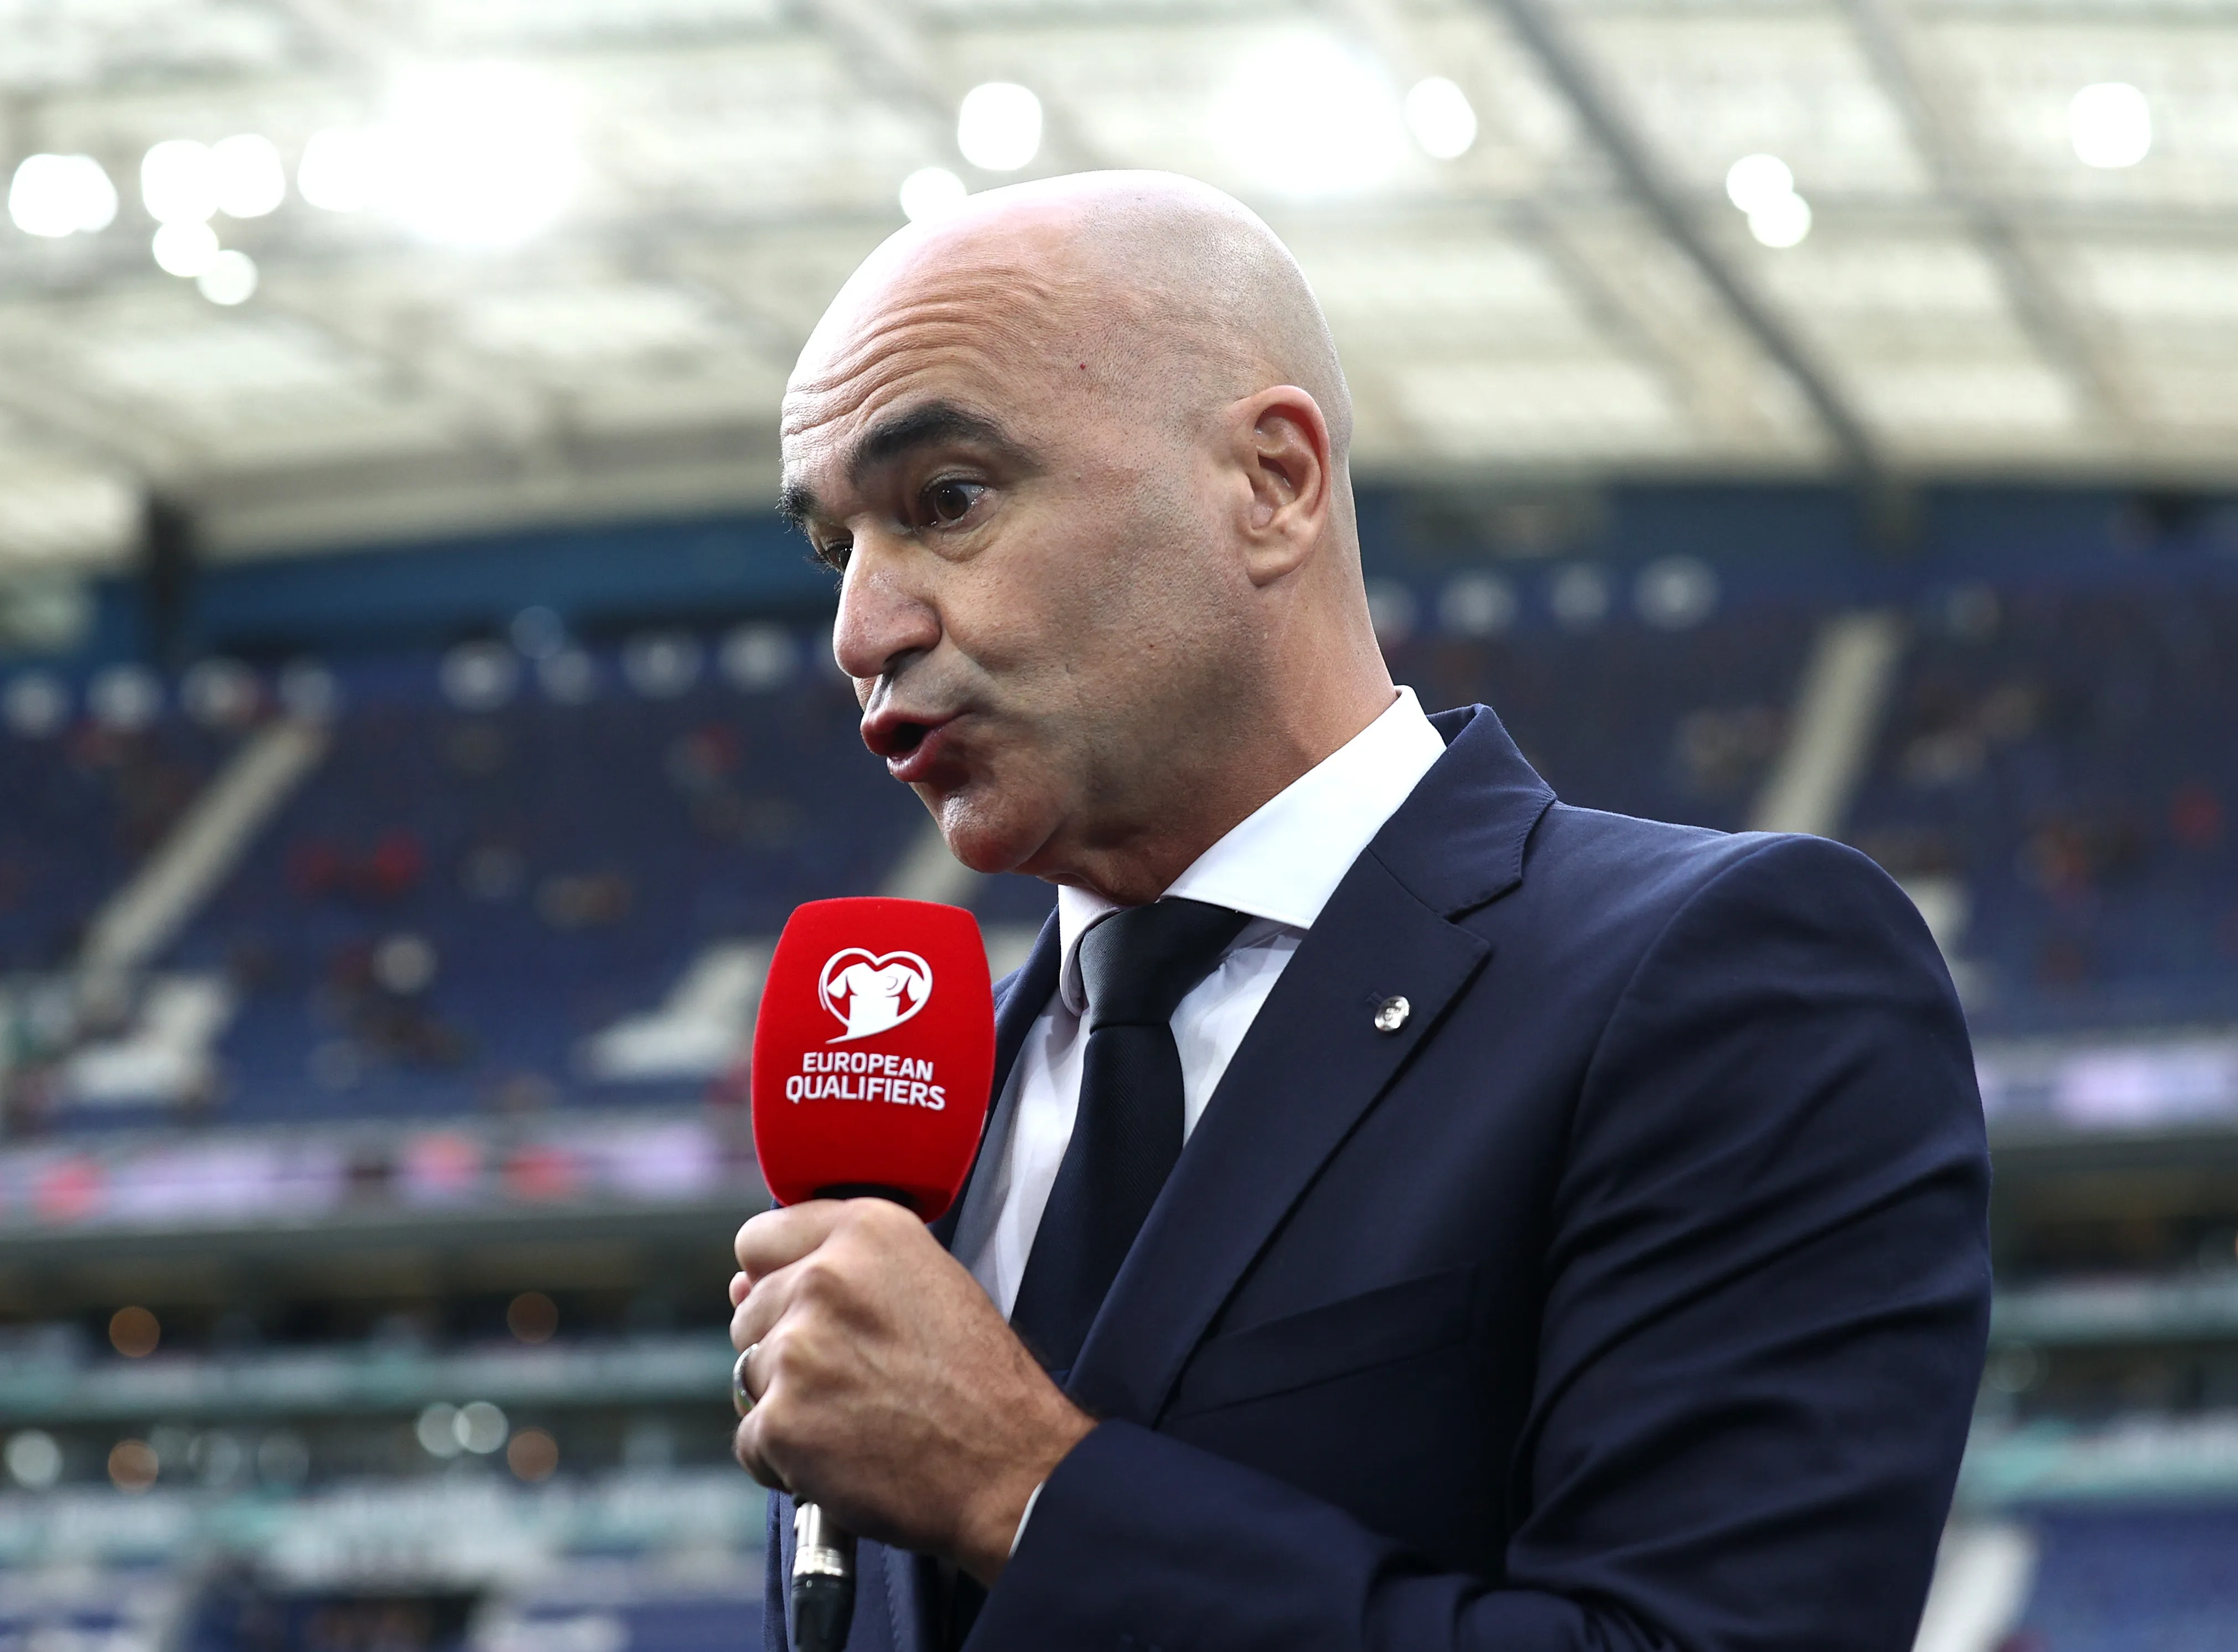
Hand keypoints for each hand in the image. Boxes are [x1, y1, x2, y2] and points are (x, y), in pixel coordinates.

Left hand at [729, 1198, 1094, 1583]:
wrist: (1011, 1470)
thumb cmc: (981, 1384)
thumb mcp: (930, 1287)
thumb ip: (841, 1270)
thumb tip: (739, 1285)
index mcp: (868, 1232)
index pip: (760, 1239)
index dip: (776, 1280)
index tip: (804, 1311)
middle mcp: (825, 1277)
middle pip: (750, 1312)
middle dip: (785, 1349)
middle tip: (853, 1380)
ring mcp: (798, 1348)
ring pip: (749, 1374)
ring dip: (787, 1404)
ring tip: (855, 1420)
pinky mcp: (781, 1420)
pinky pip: (751, 1439)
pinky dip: (785, 1460)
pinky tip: (842, 1458)